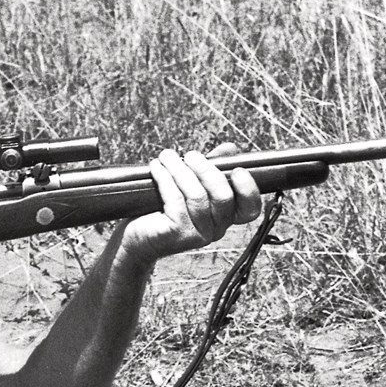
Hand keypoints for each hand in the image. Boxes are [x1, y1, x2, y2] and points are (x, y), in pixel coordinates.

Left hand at [120, 142, 262, 262]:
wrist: (136, 238)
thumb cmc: (163, 210)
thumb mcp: (190, 186)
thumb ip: (212, 169)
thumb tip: (230, 148)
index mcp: (224, 218)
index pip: (249, 210)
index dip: (249, 190)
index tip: (237, 170)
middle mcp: (215, 230)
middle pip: (223, 196)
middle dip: (206, 169)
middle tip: (190, 155)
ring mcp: (197, 234)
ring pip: (197, 195)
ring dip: (180, 169)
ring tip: (167, 156)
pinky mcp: (177, 233)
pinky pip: (175, 199)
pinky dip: (165, 178)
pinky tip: (156, 167)